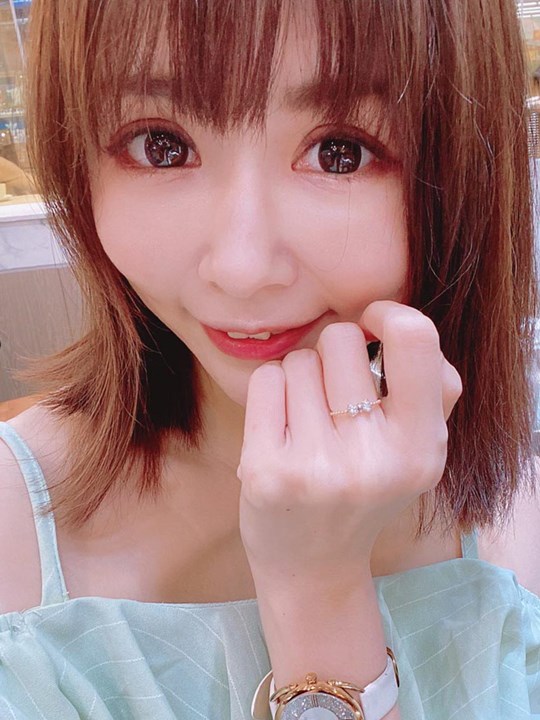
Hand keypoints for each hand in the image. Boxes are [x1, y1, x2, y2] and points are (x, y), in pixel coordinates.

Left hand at [237, 300, 461, 587]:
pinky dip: (270, 394)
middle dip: (333, 354)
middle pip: (340, 340)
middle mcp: (373, 460)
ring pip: (298, 360)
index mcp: (422, 448)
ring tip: (307, 423)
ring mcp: (317, 468)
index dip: (389, 314)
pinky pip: (265, 381)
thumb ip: (430, 388)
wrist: (313, 567)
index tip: (372, 323)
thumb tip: (397, 322)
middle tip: (333, 397)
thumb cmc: (365, 492)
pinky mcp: (267, 472)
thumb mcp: (417, 451)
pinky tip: (280, 429)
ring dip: (299, 378)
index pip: (415, 340)